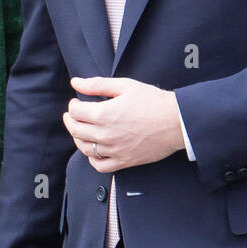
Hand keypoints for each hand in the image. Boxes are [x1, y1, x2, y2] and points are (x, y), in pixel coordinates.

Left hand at [63, 76, 183, 173]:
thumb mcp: (124, 86)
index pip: (75, 111)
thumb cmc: (152, 101)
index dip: (73, 104)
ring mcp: (114, 150)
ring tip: (81, 130)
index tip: (77, 101)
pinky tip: (94, 150)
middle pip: (76, 130)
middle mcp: (105, 134)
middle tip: (73, 114)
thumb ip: (97, 85)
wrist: (176, 121)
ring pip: (84, 148)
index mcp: (104, 114)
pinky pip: (99, 165)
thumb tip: (75, 82)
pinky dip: (92, 159)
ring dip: (78, 138)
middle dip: (70, 120)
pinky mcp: (124, 161)